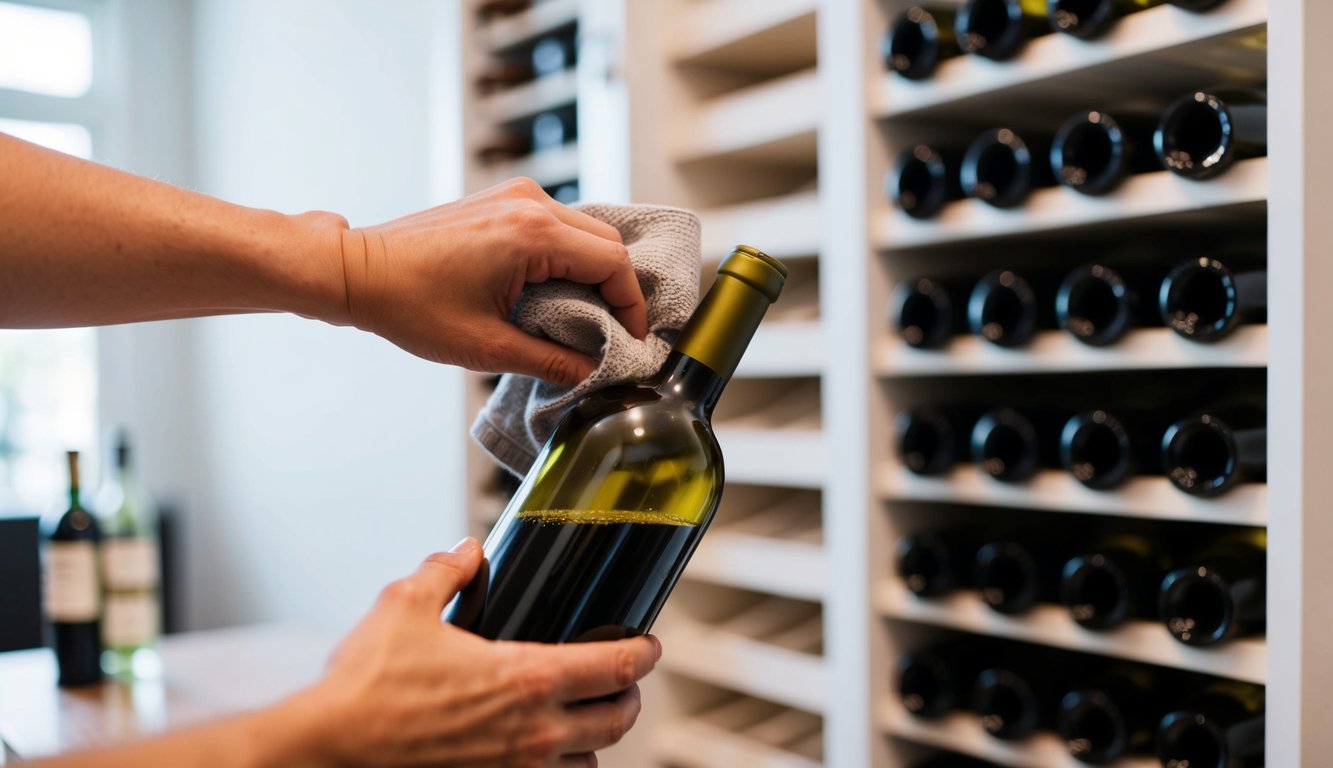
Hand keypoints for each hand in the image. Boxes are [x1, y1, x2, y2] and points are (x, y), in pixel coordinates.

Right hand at [297, 539, 659, 766]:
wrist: (330, 749)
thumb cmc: (366, 684)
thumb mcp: (405, 604)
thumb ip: (446, 570)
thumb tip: (467, 551)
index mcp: (526, 678)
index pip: (616, 666)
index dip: (644, 653)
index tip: (650, 645)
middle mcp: (533, 732)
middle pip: (617, 720)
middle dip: (630, 696)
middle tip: (625, 679)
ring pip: (589, 762)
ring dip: (597, 739)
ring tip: (587, 717)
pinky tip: (546, 752)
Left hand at [332, 178, 646, 386]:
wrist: (359, 272)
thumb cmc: (410, 304)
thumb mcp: (486, 346)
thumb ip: (551, 361)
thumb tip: (593, 374)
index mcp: (532, 234)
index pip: (613, 263)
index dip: (632, 305)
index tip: (633, 339)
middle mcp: (529, 203)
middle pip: (606, 242)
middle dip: (618, 288)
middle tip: (616, 332)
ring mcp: (514, 195)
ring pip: (584, 231)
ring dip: (594, 270)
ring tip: (588, 315)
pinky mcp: (501, 200)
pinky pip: (558, 224)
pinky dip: (569, 255)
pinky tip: (559, 290)